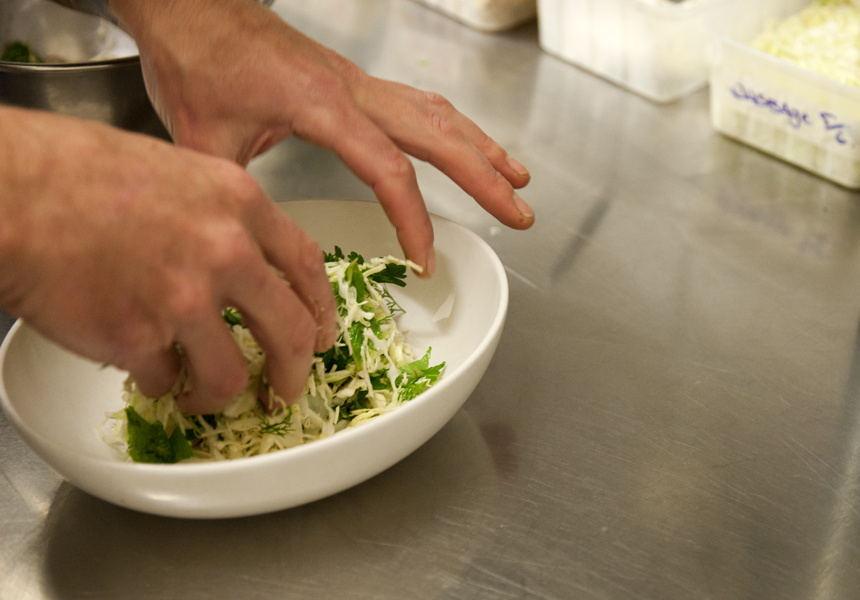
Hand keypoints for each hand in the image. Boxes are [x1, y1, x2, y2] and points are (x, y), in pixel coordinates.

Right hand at [0, 106, 337, 413]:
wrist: (12, 190)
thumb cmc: (76, 170)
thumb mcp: (177, 172)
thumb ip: (220, 217)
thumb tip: (241, 261)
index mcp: (238, 202)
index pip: (306, 265)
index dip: (321, 309)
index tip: (322, 334)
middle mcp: (226, 250)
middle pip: (290, 332)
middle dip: (294, 373)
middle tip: (286, 391)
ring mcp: (185, 297)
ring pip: (229, 376)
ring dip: (219, 395)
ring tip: (202, 396)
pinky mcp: (139, 337)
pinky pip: (165, 380)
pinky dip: (157, 383)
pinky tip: (142, 366)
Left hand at [110, 0, 533, 275]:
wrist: (188, 3)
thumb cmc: (194, 60)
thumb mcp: (204, 141)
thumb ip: (239, 199)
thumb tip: (258, 248)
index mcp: (321, 105)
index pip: (390, 170)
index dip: (414, 220)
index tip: (425, 260)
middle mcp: (351, 88)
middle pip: (438, 134)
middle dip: (486, 177)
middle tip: (520, 213)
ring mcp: (355, 80)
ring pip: (437, 111)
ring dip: (482, 146)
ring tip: (516, 178)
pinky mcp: (350, 78)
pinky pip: (417, 101)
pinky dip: (452, 125)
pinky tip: (465, 140)